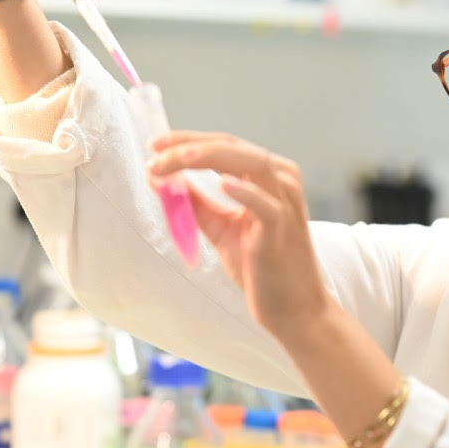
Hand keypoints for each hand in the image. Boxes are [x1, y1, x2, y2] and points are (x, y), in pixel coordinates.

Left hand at [146, 130, 331, 341]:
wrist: (293, 308)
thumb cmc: (260, 266)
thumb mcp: (222, 228)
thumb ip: (197, 203)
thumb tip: (160, 179)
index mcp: (268, 175)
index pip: (226, 145)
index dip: (189, 139)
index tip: (155, 143)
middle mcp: (282, 180)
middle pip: (234, 147)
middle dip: (191, 145)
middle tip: (155, 150)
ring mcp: (286, 203)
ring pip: (251, 163)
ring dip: (209, 157)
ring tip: (176, 159)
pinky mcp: (283, 229)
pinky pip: (266, 204)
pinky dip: (245, 191)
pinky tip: (222, 183)